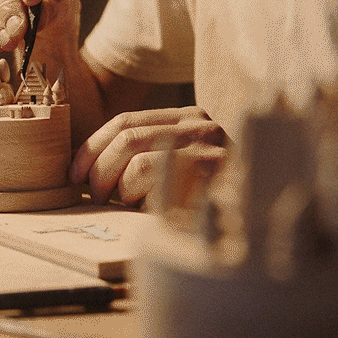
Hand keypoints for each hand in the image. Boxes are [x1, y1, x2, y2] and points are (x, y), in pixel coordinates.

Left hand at [69, 107, 227, 204]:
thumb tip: (89, 168)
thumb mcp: (176, 166)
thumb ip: (143, 156)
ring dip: (119, 187)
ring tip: (125, 204)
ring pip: (138, 159)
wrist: (263, 219)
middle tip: (94, 196)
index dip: (92, 146)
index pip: (126, 121)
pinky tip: (148, 210)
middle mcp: (201, 125)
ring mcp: (211, 148)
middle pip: (127, 137)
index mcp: (187, 118)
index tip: (74, 173)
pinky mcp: (214, 175)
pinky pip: (159, 181)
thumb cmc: (210, 200)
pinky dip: (141, 198)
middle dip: (98, 168)